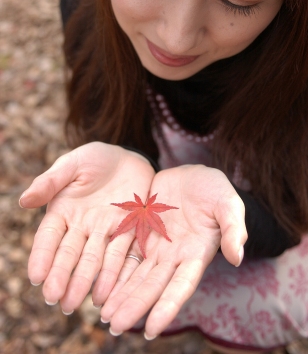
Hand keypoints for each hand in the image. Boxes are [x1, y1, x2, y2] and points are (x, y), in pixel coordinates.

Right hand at [21, 142, 154, 312]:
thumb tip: (24, 201)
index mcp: (63, 211)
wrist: (128, 157)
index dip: (42, 256)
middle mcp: (82, 227)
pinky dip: (116, 272)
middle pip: (71, 254)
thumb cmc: (94, 159)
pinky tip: (109, 292)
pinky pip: (123, 253)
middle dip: (62, 276)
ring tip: (78, 303)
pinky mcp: (130, 230)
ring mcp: (106, 231)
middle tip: (55, 300)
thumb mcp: (71, 164)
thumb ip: (50, 182)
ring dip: (87, 281)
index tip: (35, 277)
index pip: (49, 237)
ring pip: (95, 259)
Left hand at [97, 165, 246, 337]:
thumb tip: (237, 257)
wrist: (192, 174)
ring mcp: (155, 244)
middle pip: (152, 285)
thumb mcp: (228, 203)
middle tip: (113, 327)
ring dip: (119, 293)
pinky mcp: (140, 229)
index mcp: (196, 253)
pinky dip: (112, 268)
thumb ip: (233, 228)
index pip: (181, 286)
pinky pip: (124, 251)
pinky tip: (97, 281)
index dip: (167, 307)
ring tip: (100, 314)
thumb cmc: (215, 189)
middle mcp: (173, 255)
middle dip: (133, 306)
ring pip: (134, 273)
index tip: (150, 330)